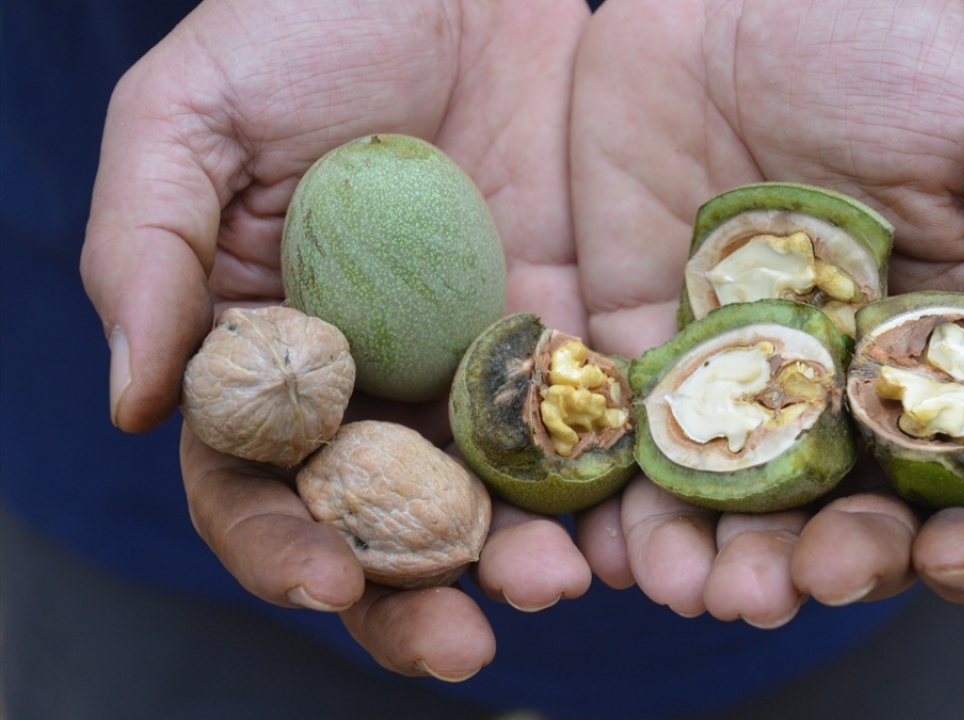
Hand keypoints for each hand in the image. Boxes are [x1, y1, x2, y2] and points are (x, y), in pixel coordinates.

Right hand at [80, 0, 591, 679]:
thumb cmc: (309, 19)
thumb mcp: (197, 114)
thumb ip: (149, 251)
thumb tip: (132, 402)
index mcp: (272, 351)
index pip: (259, 481)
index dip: (281, 543)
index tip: (323, 581)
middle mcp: (376, 380)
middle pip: (383, 521)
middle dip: (415, 596)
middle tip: (461, 644)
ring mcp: (479, 364)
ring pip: (495, 497)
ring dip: (523, 560)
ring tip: (560, 585)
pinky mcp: (571, 331)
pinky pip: (589, 426)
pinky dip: (609, 487)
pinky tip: (634, 528)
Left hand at [568, 0, 963, 623]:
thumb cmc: (892, 45)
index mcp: (946, 354)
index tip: (943, 558)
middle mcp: (844, 386)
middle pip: (849, 516)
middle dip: (829, 563)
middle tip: (802, 579)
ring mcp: (739, 375)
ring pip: (736, 505)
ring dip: (721, 562)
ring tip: (704, 589)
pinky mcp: (641, 345)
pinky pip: (634, 445)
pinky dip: (628, 507)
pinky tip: (627, 550)